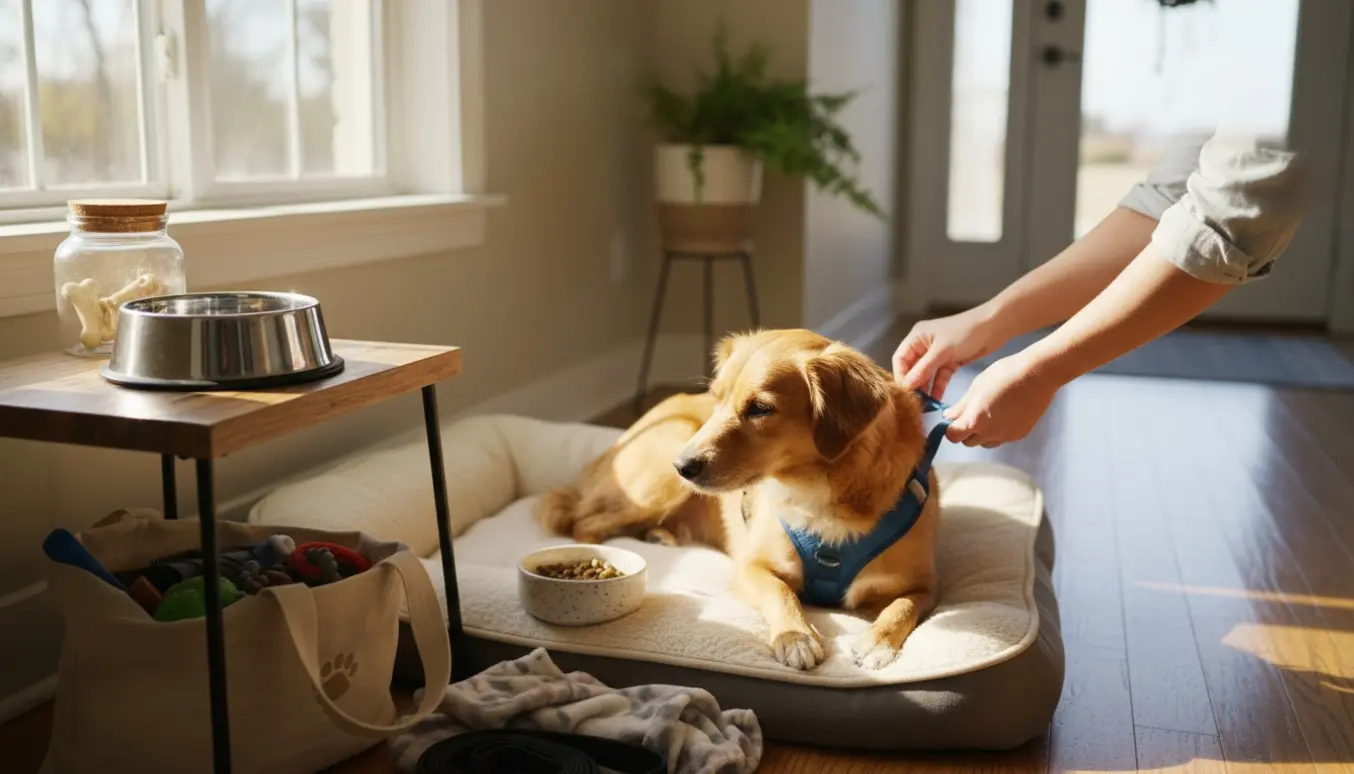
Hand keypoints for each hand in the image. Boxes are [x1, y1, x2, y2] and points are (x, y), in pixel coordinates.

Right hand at [892, 306, 1004, 398]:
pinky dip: (938, 387)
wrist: (995, 327)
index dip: (901, 376)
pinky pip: (939, 377)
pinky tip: (937, 400)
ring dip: (925, 388)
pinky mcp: (950, 361)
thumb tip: (906, 386)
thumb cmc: (965, 332)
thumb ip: (923, 369)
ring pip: (926, 375)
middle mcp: (924, 345)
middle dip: (913, 385)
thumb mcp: (942, 351)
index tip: (904, 393)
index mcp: (917, 337)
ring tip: (925, 405)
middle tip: (914, 402)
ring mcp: (937, 354)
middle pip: (912, 368)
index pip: (900, 359)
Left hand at [944, 352, 1060, 447]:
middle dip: (965, 431)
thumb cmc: (1004, 375)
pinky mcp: (1019, 435)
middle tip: (971, 413)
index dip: (951, 429)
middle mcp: (990, 434)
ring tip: (989, 413)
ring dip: (981, 433)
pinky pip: (1002, 439)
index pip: (953, 436)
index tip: (953, 420)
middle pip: (968, 442)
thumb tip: (948, 417)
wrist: (1037, 375)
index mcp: (975, 421)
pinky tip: (1004, 414)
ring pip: (985, 443)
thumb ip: (961, 406)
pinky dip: (998, 431)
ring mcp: (1006, 436)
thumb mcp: (977, 387)